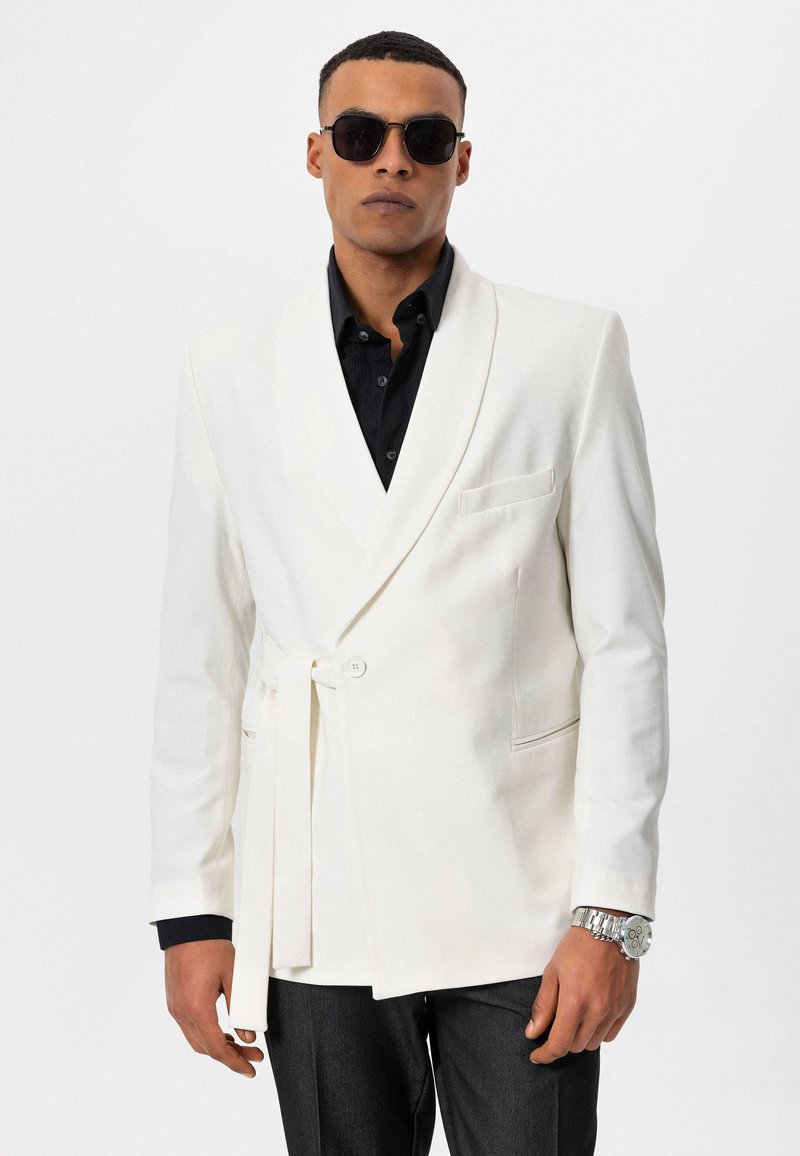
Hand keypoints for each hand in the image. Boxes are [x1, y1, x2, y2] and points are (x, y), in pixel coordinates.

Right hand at [164, 939, 263, 1077]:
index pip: (217, 1048)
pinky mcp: (174, 1001)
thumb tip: (249, 1036)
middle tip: (253, 1057)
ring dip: (218, 1046)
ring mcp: (175, 1008)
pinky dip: (207, 1035)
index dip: (235, 1062)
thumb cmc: (211, 947)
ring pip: (196, 1040)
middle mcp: (182, 1013)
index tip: (251, 1069)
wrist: (188, 927)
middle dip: (230, 1056)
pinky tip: (223, 1031)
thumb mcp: (234, 977)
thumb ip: (242, 1009)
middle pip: (206, 1049)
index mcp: (197, 1009)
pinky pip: (190, 1028)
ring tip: (241, 1046)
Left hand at [524, 927, 638, 1063]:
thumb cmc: (577, 947)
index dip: (545, 1055)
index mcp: (575, 1002)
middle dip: (561, 1042)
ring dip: (580, 1037)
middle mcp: (597, 1010)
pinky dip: (598, 1031)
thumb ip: (543, 1006)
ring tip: (574, 1018)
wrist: (608, 928)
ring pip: (594, 1042)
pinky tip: (591, 1015)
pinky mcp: (627, 1006)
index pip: (559, 1045)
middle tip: (554, 1028)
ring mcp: (615, 1010)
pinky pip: (610, 1034)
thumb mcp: (552, 972)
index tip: (537, 1056)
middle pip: (576, 1046)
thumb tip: (533, 1033)